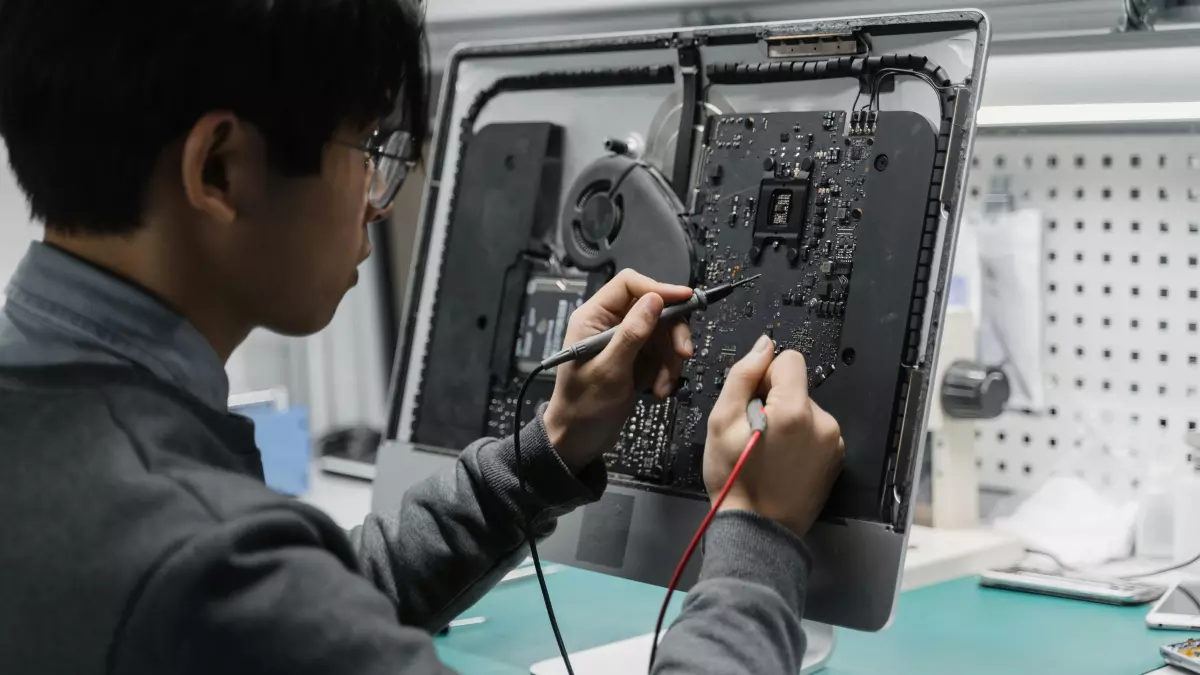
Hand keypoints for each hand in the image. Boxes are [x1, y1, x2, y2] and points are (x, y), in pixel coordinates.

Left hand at [543, 269, 694, 472]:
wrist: (579, 439)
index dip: (659, 289)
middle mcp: (609, 324)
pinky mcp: (636, 360)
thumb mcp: (609, 370)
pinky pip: (662, 355)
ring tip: (663, 384)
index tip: (686, 299)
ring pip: (663, 334)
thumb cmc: (582, 406)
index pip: (629, 285)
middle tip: (682, 354)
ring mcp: (625, 342)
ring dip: (669, 360)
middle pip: (654, 309)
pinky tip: (658, 390)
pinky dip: (666, 372)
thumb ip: (632, 333)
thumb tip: (654, 300)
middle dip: (672, 333)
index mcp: (593, 317)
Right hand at [703, 335, 844, 535]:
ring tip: (769, 450)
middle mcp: (823, 422)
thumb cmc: (735, 479)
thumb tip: (764, 345)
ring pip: (806, 408)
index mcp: (794, 410)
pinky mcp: (837, 458)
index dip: (765, 376)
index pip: (789, 360)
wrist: (758, 529)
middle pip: (798, 386)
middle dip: (775, 400)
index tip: (753, 403)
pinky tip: (783, 460)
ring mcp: (833, 442)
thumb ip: (743, 376)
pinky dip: (801, 438)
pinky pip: (816, 430)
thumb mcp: (722, 422)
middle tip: (756, 432)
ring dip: (788, 420)